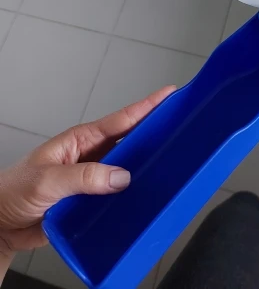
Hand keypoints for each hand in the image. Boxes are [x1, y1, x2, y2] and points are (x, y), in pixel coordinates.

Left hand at [0, 86, 174, 264]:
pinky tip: (144, 199)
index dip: (146, 106)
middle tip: (179, 128)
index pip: (120, 119)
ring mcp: (93, 177)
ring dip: (144, 168)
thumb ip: (84, 177)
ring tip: (169, 165)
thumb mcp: (48, 179)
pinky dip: (133, 196)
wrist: (1, 224)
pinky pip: (119, 195)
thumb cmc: (13, 191)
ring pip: (127, 169)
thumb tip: (120, 176)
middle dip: (154, 133)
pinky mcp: (92, 200)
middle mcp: (90, 156)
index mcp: (80, 140)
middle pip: (130, 141)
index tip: (167, 95)